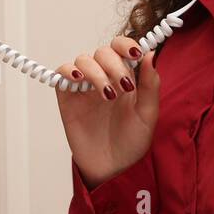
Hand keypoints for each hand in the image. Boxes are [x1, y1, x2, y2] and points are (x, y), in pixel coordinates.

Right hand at [54, 37, 160, 188]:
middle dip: (114, 65)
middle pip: (103, 52)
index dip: (126, 44)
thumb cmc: (132, 143)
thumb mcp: (148, 115)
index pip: (122, 48)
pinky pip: (62, 73)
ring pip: (84, 60)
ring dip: (96, 72)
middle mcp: (105, 78)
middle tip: (123, 87)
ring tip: (106, 95)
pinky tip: (79, 80)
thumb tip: (151, 54)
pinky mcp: (67, 97)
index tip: (135, 53)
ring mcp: (85, 87)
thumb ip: (150, 85)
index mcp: (126, 78)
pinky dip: (68, 71)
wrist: (112, 168)